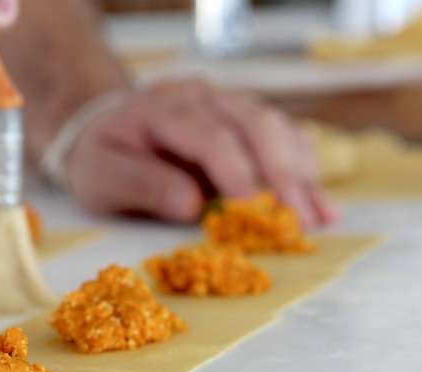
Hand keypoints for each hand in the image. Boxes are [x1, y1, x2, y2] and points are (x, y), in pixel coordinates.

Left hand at [65, 80, 338, 227]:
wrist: (104, 132)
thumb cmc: (102, 159)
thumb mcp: (101, 176)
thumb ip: (141, 185)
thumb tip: (192, 205)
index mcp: (162, 110)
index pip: (211, 137)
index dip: (237, 174)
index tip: (255, 214)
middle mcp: (201, 100)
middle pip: (256, 125)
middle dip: (282, 175)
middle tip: (298, 221)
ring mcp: (225, 107)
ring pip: (277, 128)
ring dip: (301, 173)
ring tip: (319, 218)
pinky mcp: (241, 124)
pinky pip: (281, 139)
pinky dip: (303, 171)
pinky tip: (320, 205)